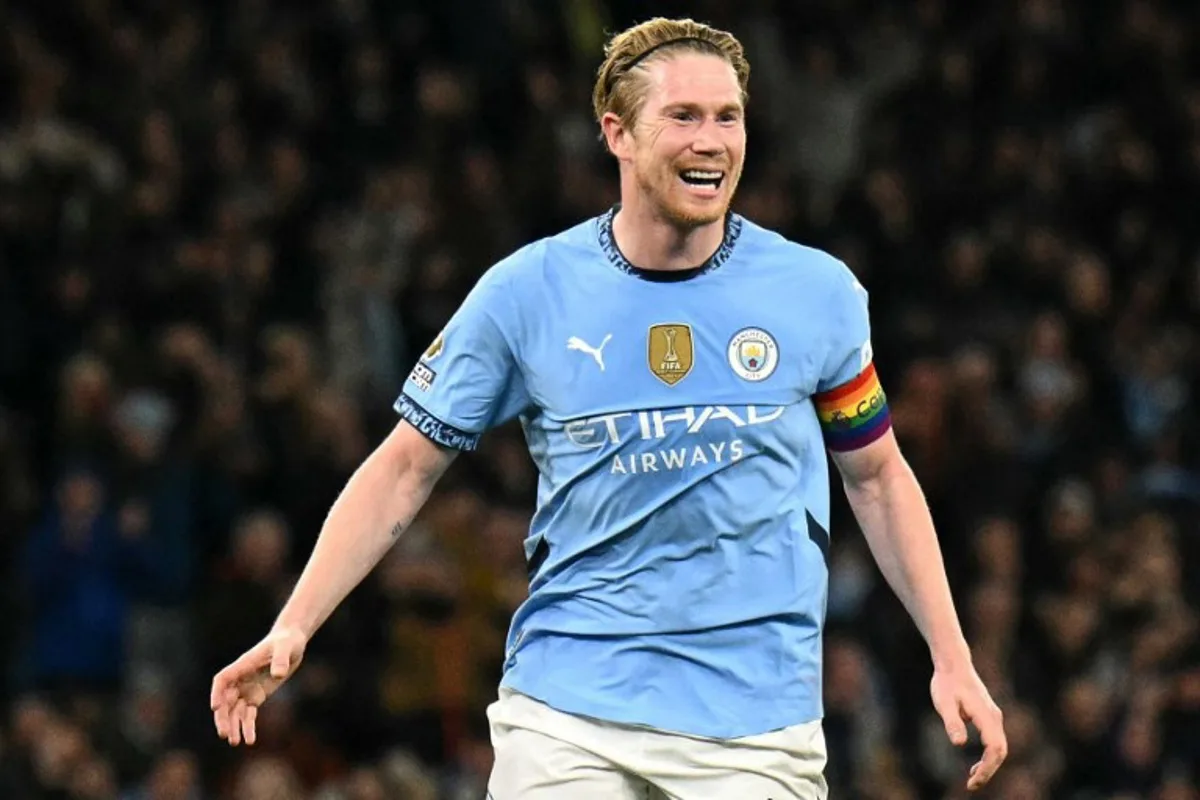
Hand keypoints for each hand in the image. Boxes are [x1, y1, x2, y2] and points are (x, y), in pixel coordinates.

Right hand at [210, 627, 306, 745]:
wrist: (291, 643)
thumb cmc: (286, 641)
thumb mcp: (286, 648)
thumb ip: (281, 660)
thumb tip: (278, 674)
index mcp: (243, 665)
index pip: (222, 680)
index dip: (216, 694)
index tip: (216, 708)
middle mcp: (241, 679)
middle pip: (225, 700)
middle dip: (223, 717)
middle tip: (224, 734)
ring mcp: (247, 688)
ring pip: (235, 711)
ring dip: (234, 726)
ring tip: (235, 742)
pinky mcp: (257, 696)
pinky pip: (248, 713)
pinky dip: (248, 726)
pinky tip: (250, 740)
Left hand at [930, 663, 1007, 791]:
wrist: (953, 664)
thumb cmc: (946, 683)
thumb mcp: (943, 702)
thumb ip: (952, 722)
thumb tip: (959, 743)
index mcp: (985, 715)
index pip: (994, 748)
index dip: (987, 767)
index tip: (972, 780)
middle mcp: (994, 717)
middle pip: (1000, 751)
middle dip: (989, 771)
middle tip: (972, 785)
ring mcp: (994, 716)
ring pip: (999, 747)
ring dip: (989, 765)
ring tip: (972, 779)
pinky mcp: (989, 716)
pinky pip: (995, 742)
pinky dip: (989, 757)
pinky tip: (976, 766)